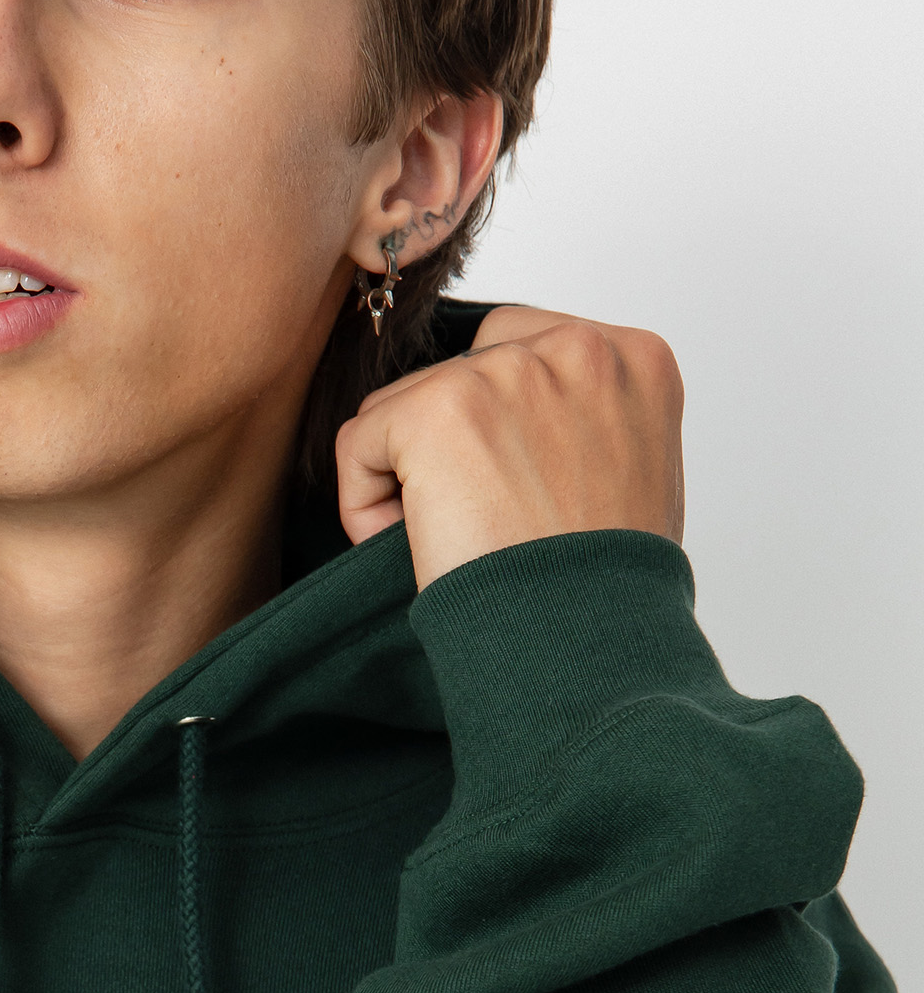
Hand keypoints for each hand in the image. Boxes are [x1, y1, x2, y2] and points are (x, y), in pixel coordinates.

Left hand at [334, 306, 685, 590]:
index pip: (523, 349)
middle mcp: (577, 348)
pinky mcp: (437, 410)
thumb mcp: (632, 475)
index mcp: (636, 358)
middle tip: (480, 522)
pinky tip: (418, 547)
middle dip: (450, 444)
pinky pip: (358, 443)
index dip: (498, 428)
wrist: (586, 644)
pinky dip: (365, 506)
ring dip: (409, 478)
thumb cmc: (608, 587)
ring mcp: (505, 372)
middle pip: (458, 369)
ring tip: (458, 543)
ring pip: (402, 407)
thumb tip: (520, 422)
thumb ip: (587, 421)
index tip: (511, 492)